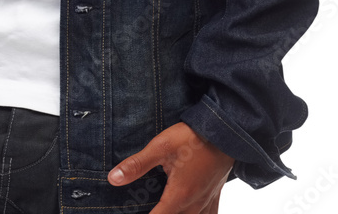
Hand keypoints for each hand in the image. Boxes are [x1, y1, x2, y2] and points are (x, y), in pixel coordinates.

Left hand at [108, 121, 232, 212]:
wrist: (223, 131)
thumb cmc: (191, 138)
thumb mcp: (160, 147)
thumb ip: (137, 165)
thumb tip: (113, 178)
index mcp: (179, 196)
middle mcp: (194, 205)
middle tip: (147, 205)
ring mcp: (206, 202)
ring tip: (164, 208)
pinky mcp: (215, 195)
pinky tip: (189, 211)